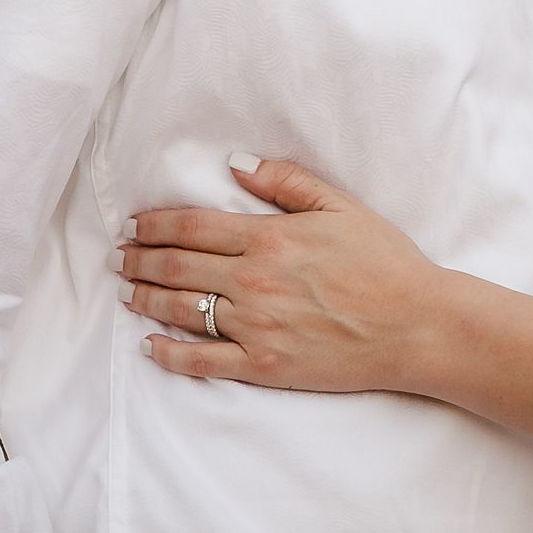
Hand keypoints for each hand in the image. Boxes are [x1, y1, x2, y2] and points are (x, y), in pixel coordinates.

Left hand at [122, 158, 446, 394]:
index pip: (193, 227)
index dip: (156, 225)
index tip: (134, 225)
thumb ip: (286, 182)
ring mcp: (255, 327)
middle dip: (141, 260)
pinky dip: (171, 354)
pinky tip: (151, 347)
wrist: (414, 324)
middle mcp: (253, 281)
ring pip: (182, 311)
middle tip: (118, 257)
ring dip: (146, 299)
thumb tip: (235, 165)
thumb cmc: (384, 261)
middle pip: (178, 268)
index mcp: (269, 238)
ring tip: (126, 292)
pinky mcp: (264, 367)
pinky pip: (203, 362)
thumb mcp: (340, 206)